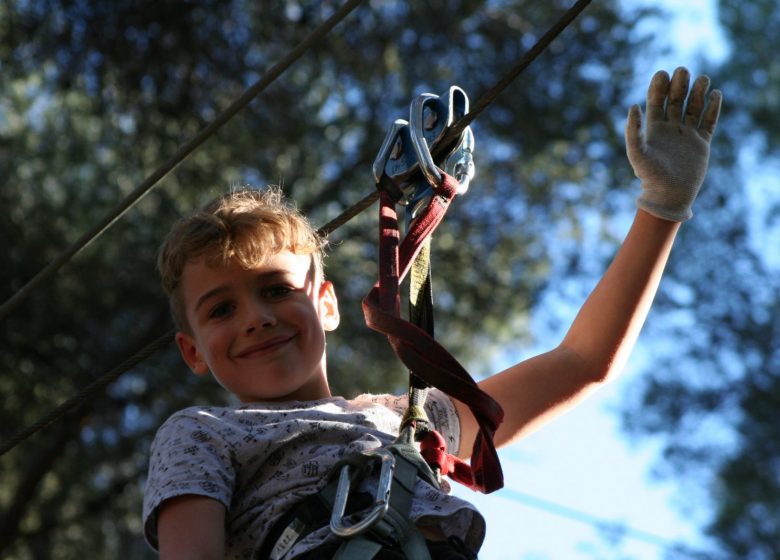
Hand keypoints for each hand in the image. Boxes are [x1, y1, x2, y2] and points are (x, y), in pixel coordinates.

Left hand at [625, 67, 722, 221]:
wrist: (669, 196)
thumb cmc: (649, 177)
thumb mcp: (637, 153)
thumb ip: (633, 131)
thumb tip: (632, 106)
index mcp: (653, 129)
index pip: (656, 101)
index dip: (659, 87)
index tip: (663, 73)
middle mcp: (670, 129)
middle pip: (676, 100)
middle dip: (679, 85)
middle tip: (683, 70)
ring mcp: (687, 134)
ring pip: (694, 107)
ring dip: (698, 92)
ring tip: (703, 79)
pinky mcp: (702, 143)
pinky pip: (709, 121)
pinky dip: (712, 108)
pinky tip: (715, 94)